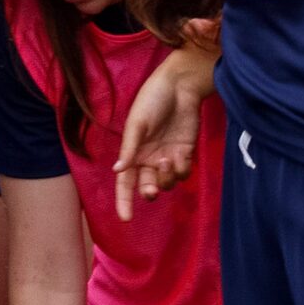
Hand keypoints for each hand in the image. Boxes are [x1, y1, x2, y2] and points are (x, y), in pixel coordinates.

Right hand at [113, 41, 217, 219]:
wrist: (181, 85)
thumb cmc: (153, 99)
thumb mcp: (137, 123)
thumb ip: (129, 148)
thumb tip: (117, 171)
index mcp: (132, 152)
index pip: (125, 183)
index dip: (123, 201)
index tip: (125, 218)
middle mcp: (148, 158)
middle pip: (146, 186)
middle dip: (149, 191)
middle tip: (151, 191)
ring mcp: (168, 157)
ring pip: (167, 183)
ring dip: (167, 178)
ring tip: (168, 161)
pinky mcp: (185, 153)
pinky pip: (183, 173)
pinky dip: (182, 169)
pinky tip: (180, 155)